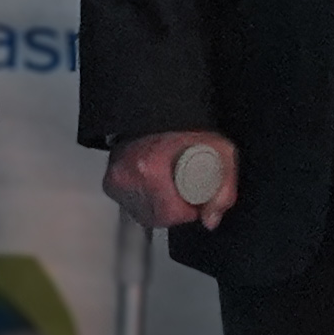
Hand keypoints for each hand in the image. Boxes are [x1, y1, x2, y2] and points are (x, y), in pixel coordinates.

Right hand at [104, 130, 238, 234]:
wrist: (157, 114)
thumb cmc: (185, 128)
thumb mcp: (218, 151)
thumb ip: (224, 189)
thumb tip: (210, 220)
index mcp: (148, 168)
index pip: (171, 213)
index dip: (189, 211)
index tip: (196, 201)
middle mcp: (126, 177)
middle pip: (157, 217)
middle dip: (176, 211)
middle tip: (185, 193)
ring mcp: (115, 181)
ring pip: (142, 214)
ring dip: (159, 210)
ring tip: (171, 190)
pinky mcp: (110, 183)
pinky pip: (130, 206)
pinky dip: (144, 204)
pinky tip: (155, 192)